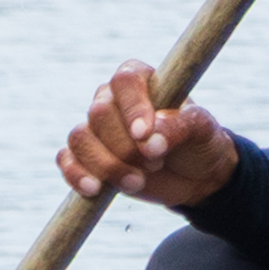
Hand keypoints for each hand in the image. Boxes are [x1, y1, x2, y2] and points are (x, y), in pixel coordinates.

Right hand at [65, 64, 236, 209]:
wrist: (195, 176)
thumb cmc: (198, 141)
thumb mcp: (202, 130)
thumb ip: (179, 126)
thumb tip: (150, 138)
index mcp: (141, 80)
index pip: (125, 82)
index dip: (132, 108)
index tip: (144, 135)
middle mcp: (112, 99)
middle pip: (99, 113)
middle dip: (126, 146)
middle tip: (155, 163)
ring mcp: (95, 128)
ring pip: (81, 138)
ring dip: (107, 165)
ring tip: (137, 182)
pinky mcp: (85, 155)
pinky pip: (67, 160)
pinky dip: (77, 175)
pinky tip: (95, 189)